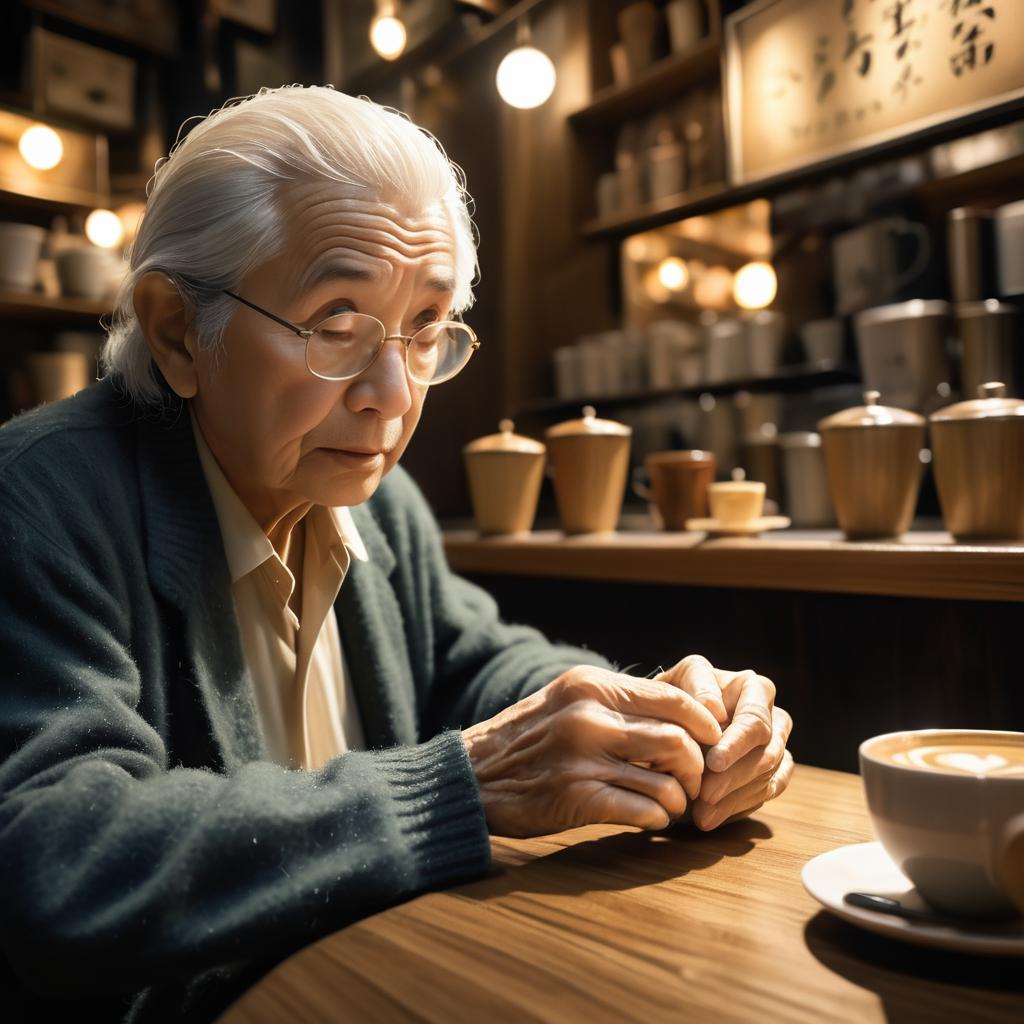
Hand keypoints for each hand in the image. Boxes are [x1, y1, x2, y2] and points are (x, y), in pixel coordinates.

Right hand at [462, 666, 722, 837]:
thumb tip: (679, 717)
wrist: (470, 776)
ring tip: (675, 805)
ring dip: (680, 799)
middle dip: (699, 767)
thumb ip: (616, 703)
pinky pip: (643, 811)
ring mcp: (582, 759)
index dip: (705, 723)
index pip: (673, 698)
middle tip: (696, 782)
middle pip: (678, 740)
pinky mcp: (576, 798)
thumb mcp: (567, 700)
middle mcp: (589, 717)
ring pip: (666, 780)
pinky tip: (652, 820)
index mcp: (591, 686)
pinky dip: (658, 819)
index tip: (713, 741)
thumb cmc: (527, 739)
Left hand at [657, 656, 794, 830]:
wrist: (670, 720)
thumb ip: (695, 688)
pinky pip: (769, 791)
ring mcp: (776, 742)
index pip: (754, 720)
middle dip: (735, 776)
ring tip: (703, 813)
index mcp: (752, 687)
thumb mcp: (675, 685)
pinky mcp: (775, 769)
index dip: (736, 744)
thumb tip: (716, 710)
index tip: (713, 764)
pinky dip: (741, 806)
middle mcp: (771, 713)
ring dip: (735, 796)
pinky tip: (713, 816)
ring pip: (768, 775)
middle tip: (705, 795)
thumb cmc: (672, 701)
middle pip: (767, 751)